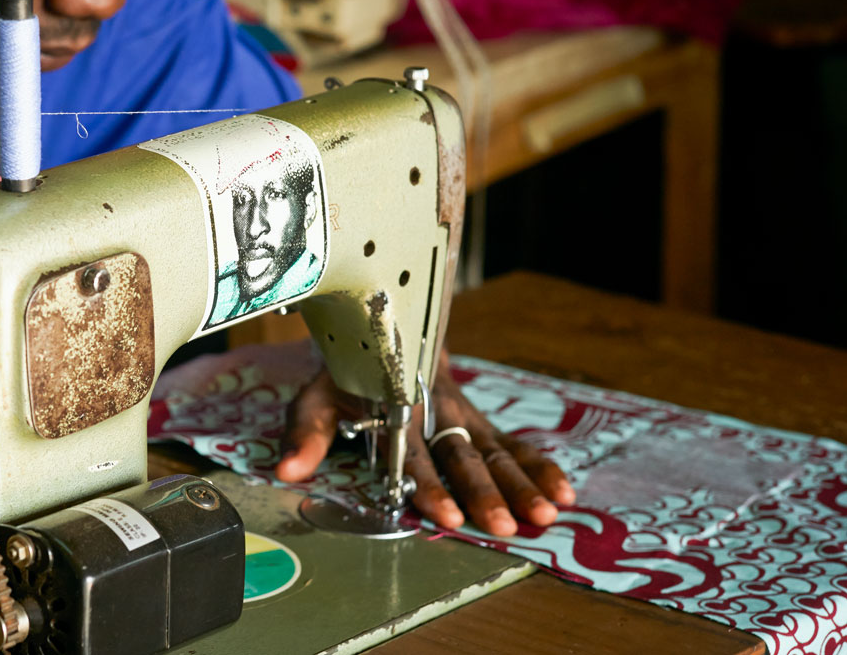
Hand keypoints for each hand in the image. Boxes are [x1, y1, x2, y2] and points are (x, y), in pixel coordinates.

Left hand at [275, 349, 575, 535]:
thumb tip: (287, 471)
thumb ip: (306, 435)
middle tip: (507, 525)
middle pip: (463, 456)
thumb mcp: (317, 397)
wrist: (384, 323)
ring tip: (545, 514)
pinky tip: (563, 493)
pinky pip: (514, 442)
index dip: (430, 487)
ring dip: (521, 483)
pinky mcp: (480, 418)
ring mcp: (463, 414)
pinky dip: (540, 465)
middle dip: (485, 492)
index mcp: (396, 408)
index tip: (446, 517)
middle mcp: (435, 412)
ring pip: (495, 450)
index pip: (413, 455)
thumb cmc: (347, 373)